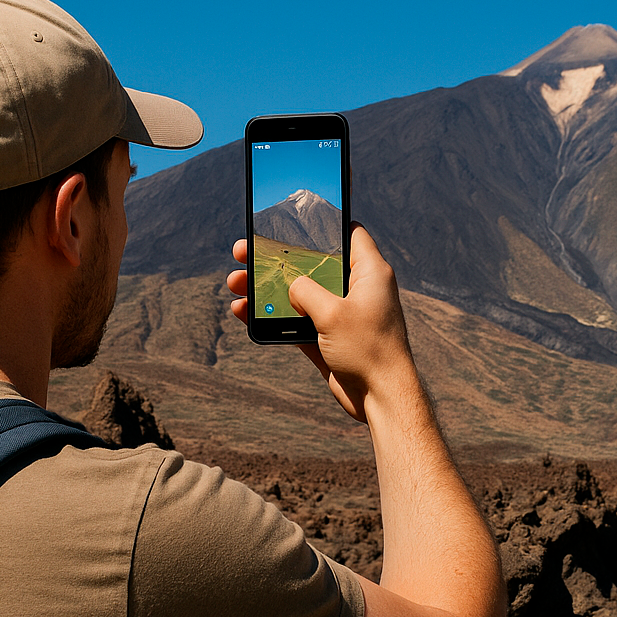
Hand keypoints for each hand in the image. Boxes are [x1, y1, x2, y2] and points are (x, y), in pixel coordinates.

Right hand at [226, 225, 417, 422]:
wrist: (380, 399)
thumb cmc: (368, 350)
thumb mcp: (332, 312)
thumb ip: (306, 290)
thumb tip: (291, 286)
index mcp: (369, 272)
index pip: (349, 233)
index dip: (324, 223)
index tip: (294, 218)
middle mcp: (356, 289)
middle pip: (312, 264)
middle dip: (278, 259)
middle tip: (246, 250)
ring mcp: (341, 315)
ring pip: (299, 294)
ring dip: (267, 289)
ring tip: (236, 282)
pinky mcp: (329, 338)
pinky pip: (295, 321)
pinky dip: (272, 317)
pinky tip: (244, 312)